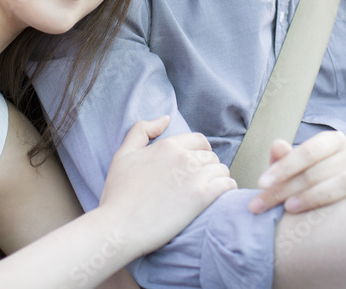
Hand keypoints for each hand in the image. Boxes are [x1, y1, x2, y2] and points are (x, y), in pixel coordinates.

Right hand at [99, 116, 235, 254]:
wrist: (119, 226)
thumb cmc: (118, 194)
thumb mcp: (123, 155)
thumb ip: (141, 131)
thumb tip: (165, 118)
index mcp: (167, 145)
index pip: (198, 140)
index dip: (201, 152)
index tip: (197, 164)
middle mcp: (183, 157)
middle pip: (211, 155)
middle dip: (209, 166)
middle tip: (202, 181)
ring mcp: (194, 176)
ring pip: (221, 169)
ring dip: (219, 178)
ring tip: (211, 190)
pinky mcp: (202, 197)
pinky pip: (227, 185)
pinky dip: (227, 189)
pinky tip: (220, 197)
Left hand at [247, 131, 345, 213]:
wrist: (322, 204)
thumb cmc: (302, 184)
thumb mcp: (288, 172)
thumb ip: (282, 160)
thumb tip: (277, 145)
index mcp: (331, 141)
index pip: (308, 151)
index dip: (284, 167)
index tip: (261, 183)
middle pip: (319, 171)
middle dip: (287, 188)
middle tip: (263, 204)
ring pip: (344, 183)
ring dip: (315, 196)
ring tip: (289, 208)